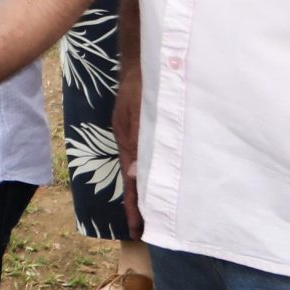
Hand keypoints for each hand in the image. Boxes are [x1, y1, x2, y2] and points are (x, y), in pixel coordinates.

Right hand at [114, 62, 142, 237]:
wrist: (144, 61)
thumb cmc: (144, 84)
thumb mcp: (139, 112)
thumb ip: (138, 141)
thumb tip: (135, 175)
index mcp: (128, 142)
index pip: (131, 182)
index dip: (135, 206)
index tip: (137, 229)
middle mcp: (132, 143)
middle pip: (136, 180)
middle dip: (141, 204)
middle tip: (149, 229)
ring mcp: (138, 136)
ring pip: (143, 169)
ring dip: (148, 189)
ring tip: (157, 211)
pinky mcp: (145, 129)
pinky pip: (149, 155)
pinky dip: (152, 170)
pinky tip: (161, 176)